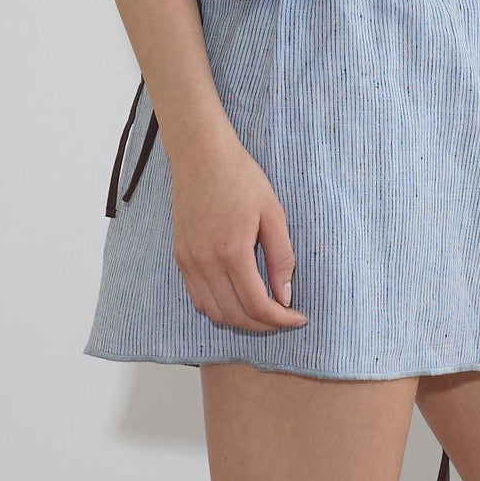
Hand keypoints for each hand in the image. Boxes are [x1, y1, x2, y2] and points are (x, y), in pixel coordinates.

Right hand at [168, 128, 308, 331]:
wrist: (201, 155)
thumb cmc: (241, 178)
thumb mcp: (273, 214)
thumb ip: (282, 258)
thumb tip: (285, 296)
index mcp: (231, 251)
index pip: (256, 305)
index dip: (280, 319)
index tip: (298, 318)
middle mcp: (205, 261)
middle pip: (234, 315)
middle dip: (263, 325)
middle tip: (285, 318)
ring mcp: (189, 261)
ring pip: (213, 312)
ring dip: (240, 320)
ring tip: (263, 313)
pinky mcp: (180, 256)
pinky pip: (198, 297)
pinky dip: (219, 308)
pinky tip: (238, 299)